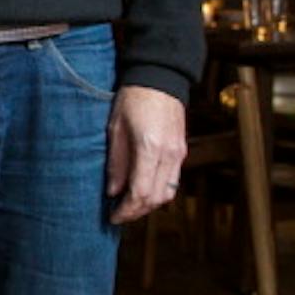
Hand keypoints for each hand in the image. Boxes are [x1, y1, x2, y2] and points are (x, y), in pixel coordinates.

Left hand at [106, 85, 186, 223]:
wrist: (159, 78)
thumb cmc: (133, 98)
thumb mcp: (115, 127)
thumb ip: (116, 162)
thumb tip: (113, 191)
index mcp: (149, 148)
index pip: (140, 193)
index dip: (126, 210)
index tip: (113, 216)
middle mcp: (169, 156)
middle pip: (156, 199)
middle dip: (137, 212)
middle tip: (118, 214)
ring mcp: (178, 155)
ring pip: (167, 193)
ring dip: (148, 205)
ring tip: (129, 205)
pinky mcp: (181, 152)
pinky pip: (172, 181)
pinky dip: (158, 192)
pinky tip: (143, 191)